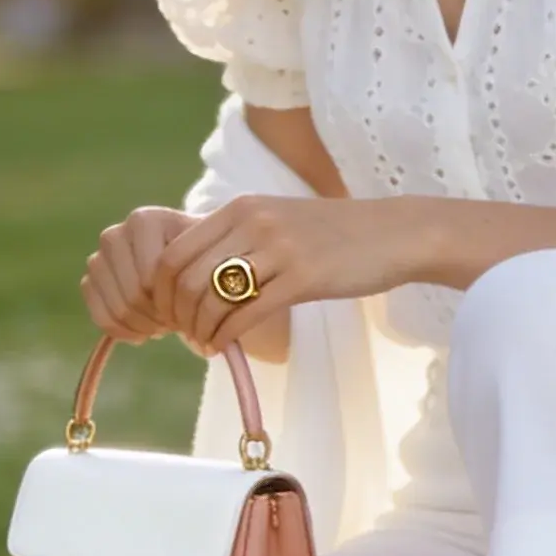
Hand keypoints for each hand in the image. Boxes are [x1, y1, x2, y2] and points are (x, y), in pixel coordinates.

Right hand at [80, 205, 196, 344]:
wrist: (183, 259)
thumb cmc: (199, 258)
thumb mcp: (207, 256)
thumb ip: (197, 272)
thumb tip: (187, 308)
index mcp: (142, 221)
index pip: (152, 277)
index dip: (172, 300)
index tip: (189, 305)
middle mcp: (114, 236)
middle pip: (133, 295)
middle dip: (158, 316)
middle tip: (177, 319)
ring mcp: (98, 259)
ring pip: (117, 309)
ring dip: (143, 325)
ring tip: (163, 322)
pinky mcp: (90, 282)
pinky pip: (101, 317)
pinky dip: (123, 331)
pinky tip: (143, 331)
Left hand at [151, 193, 433, 356]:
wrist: (395, 233)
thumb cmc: (335, 233)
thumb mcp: (279, 219)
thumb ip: (238, 236)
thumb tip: (194, 273)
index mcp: (241, 207)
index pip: (174, 251)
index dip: (160, 290)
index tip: (169, 312)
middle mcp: (253, 222)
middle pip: (184, 278)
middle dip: (176, 315)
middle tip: (185, 335)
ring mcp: (278, 249)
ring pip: (211, 298)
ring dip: (200, 330)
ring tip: (205, 345)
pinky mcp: (303, 278)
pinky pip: (246, 315)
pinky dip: (226, 338)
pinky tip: (226, 348)